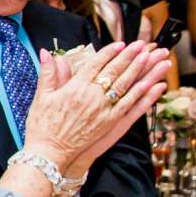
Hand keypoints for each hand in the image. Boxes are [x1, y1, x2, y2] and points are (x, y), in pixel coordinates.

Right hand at [21, 41, 172, 175]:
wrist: (49, 153)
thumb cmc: (42, 125)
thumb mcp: (42, 97)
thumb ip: (48, 73)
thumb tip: (47, 53)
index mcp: (74, 87)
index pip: (96, 64)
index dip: (109, 52)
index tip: (120, 44)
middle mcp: (91, 96)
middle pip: (114, 71)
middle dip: (129, 56)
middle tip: (141, 45)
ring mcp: (103, 110)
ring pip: (126, 85)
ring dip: (140, 70)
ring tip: (151, 57)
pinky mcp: (110, 123)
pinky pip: (130, 106)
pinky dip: (143, 94)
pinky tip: (154, 85)